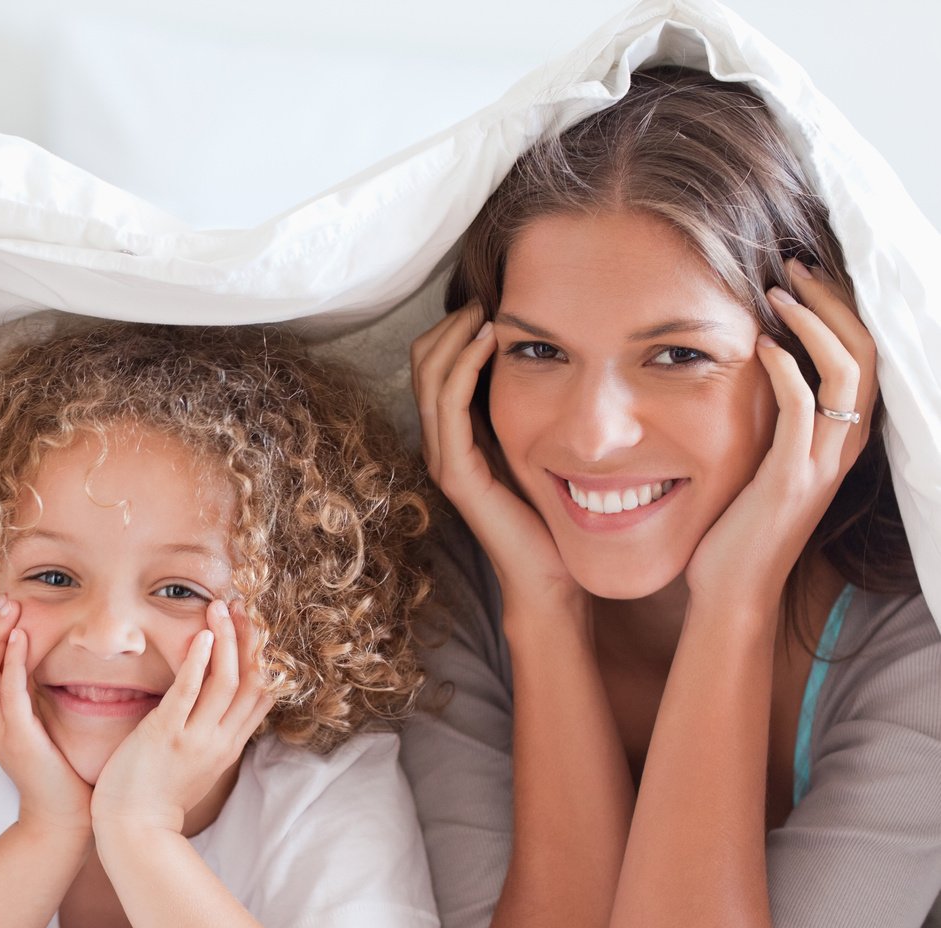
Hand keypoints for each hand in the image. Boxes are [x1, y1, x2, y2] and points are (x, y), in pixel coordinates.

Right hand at [0, 597, 91, 836]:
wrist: (63, 820)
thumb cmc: (61, 774)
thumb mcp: (43, 728)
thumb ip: (37, 699)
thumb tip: (49, 665)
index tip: (1, 608)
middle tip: (3, 599)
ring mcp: (0, 730)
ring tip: (10, 610)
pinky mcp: (19, 739)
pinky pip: (7, 694)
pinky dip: (10, 663)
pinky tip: (21, 640)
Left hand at [90, 599, 271, 835]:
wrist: (133, 830)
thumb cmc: (155, 797)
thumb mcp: (195, 765)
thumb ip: (207, 734)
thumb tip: (207, 702)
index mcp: (228, 746)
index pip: (262, 696)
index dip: (264, 658)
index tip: (258, 626)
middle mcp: (220, 741)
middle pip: (253, 683)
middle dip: (251, 641)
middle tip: (244, 606)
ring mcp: (195, 739)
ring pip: (226, 682)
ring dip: (227, 640)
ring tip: (221, 609)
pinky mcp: (166, 736)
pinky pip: (188, 693)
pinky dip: (198, 663)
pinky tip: (201, 637)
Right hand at [412, 306, 583, 613]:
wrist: (552, 578)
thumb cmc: (555, 516)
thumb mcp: (543, 446)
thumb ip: (536, 408)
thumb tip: (558, 354)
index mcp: (456, 436)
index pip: (435, 364)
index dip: (455, 327)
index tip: (494, 300)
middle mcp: (440, 443)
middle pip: (422, 362)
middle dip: (450, 323)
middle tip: (486, 297)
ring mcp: (443, 458)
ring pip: (428, 376)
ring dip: (455, 335)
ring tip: (488, 310)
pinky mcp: (456, 472)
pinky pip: (448, 404)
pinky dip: (464, 366)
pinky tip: (493, 340)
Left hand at [685, 260, 877, 605]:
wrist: (731, 592)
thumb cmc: (738, 526)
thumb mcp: (763, 460)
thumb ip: (772, 419)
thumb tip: (753, 366)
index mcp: (841, 439)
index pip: (866, 355)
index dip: (842, 308)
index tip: (804, 274)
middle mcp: (844, 447)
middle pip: (868, 351)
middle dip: (834, 299)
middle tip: (795, 265)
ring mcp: (822, 463)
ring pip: (849, 372)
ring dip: (814, 322)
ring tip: (778, 291)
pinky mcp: (791, 479)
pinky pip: (804, 411)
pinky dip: (788, 370)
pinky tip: (762, 344)